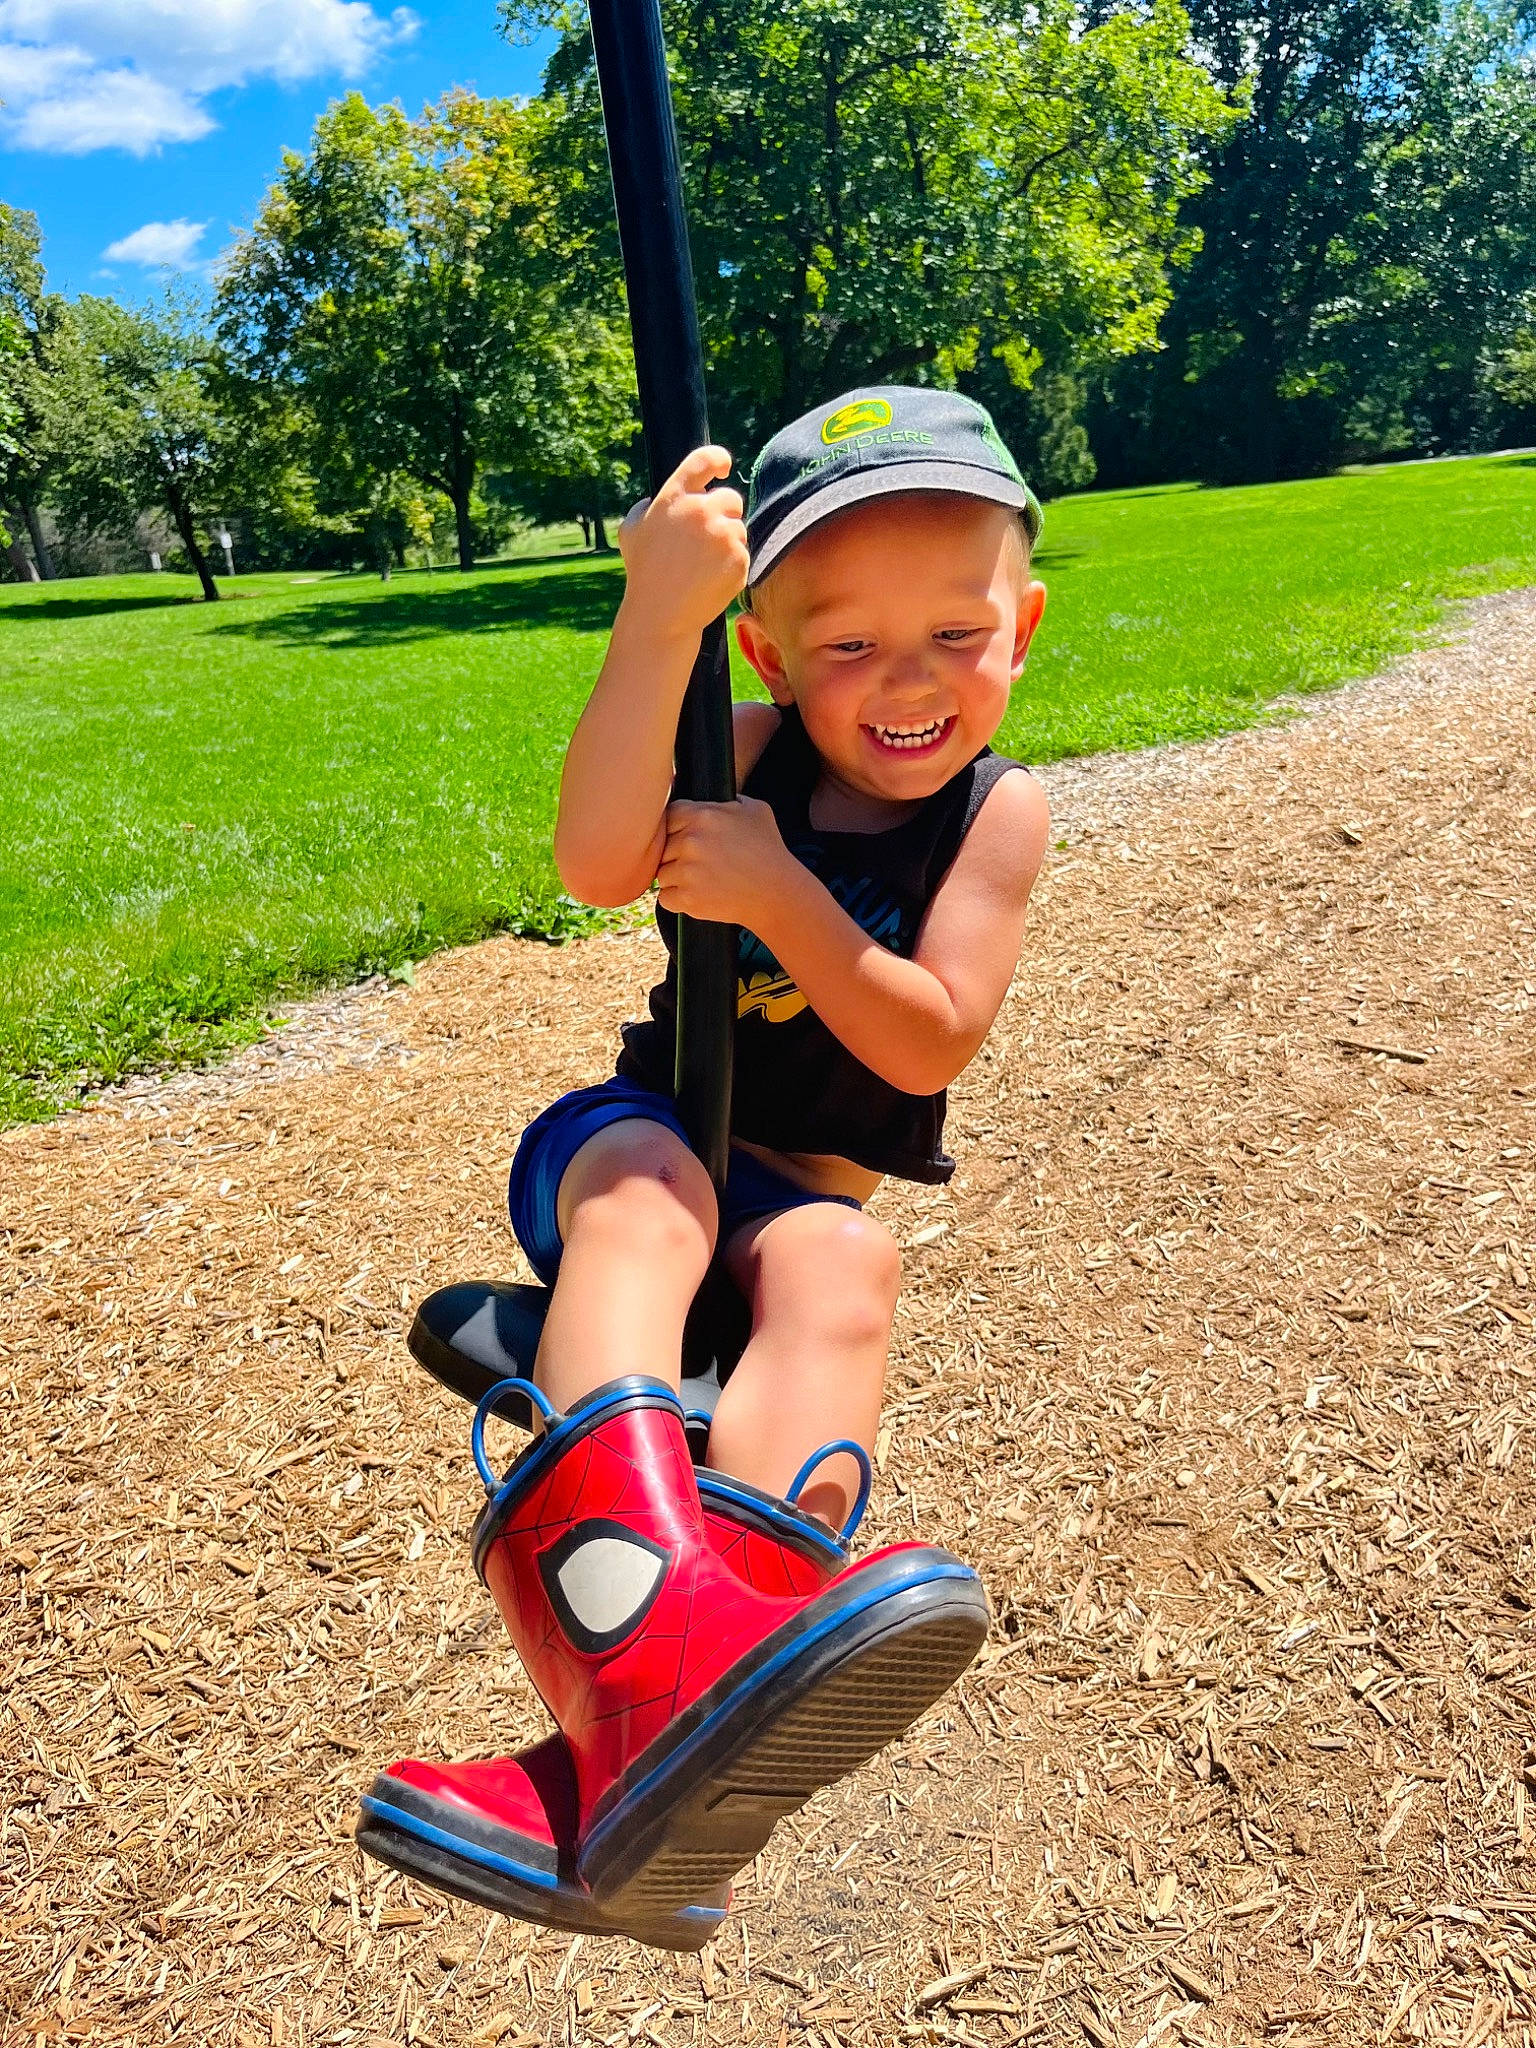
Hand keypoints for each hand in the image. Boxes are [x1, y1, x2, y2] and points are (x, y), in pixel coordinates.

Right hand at [618, 446, 747, 640]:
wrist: (662, 613)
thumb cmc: (644, 572)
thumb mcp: (631, 530)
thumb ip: (646, 507)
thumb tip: (656, 500)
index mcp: (675, 497)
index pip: (704, 459)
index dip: (718, 459)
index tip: (724, 466)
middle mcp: (701, 510)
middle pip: (731, 498)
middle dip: (724, 513)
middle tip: (707, 537)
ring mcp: (723, 535)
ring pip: (739, 528)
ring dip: (727, 541)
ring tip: (703, 564)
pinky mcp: (739, 559)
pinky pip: (744, 553)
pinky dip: (732, 565)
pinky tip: (711, 578)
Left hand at [656, 796, 794, 926]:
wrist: (778, 894)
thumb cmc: (769, 851)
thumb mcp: (756, 810)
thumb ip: (727, 799)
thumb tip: (710, 796)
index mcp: (702, 816)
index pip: (668, 816)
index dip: (677, 828)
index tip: (687, 838)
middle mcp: (690, 842)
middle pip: (661, 845)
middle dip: (675, 853)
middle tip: (698, 862)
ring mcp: (687, 872)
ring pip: (661, 872)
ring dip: (675, 877)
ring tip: (702, 879)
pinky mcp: (688, 898)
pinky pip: (665, 897)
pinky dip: (678, 899)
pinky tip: (699, 895)